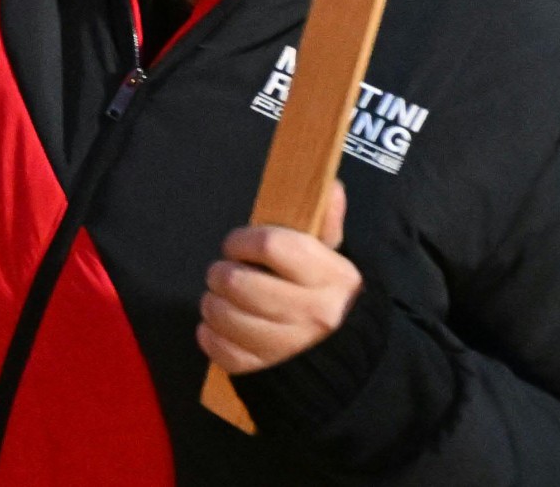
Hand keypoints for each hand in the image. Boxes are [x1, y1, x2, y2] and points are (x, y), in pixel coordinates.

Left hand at [198, 181, 359, 375]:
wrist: (349, 367)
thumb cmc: (334, 303)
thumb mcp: (337, 264)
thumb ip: (328, 225)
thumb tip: (330, 185)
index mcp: (330, 278)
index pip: (272, 245)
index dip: (243, 240)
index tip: (238, 244)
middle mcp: (312, 314)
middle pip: (239, 282)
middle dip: (221, 272)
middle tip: (225, 272)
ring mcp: (288, 347)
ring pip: (224, 315)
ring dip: (213, 302)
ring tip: (223, 299)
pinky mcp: (266, 374)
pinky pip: (219, 349)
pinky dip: (211, 334)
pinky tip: (219, 326)